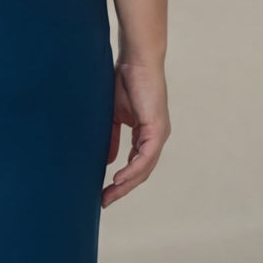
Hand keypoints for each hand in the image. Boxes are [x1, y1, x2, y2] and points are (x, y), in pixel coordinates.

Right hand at [103, 58, 169, 207]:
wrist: (136, 60)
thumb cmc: (125, 81)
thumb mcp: (114, 116)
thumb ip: (112, 138)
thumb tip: (109, 161)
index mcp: (146, 134)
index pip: (136, 165)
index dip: (122, 181)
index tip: (103, 193)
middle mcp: (156, 137)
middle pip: (141, 172)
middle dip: (122, 189)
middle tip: (104, 202)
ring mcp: (159, 133)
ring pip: (144, 168)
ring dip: (126, 185)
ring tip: (108, 196)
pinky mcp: (157, 128)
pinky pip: (145, 156)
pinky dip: (132, 169)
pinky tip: (118, 179)